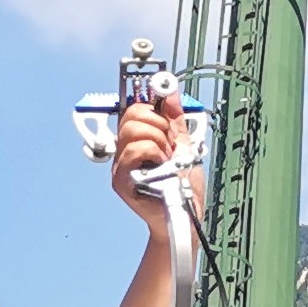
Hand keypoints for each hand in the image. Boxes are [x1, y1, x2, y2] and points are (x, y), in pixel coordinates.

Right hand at [109, 92, 203, 220]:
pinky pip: (133, 151)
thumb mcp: (184, 145)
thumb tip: (170, 92)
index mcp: (138, 140)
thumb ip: (175, 119)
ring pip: (133, 130)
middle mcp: (126, 151)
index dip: (147, 99)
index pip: (134, 108)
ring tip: (166, 158)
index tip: (162, 96)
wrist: (186, 214)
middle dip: (158, 123)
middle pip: (131, 115)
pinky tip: (160, 165)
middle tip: (169, 143)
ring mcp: (121, 165)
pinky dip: (152, 152)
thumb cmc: (183, 187)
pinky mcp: (120, 180)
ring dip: (158, 140)